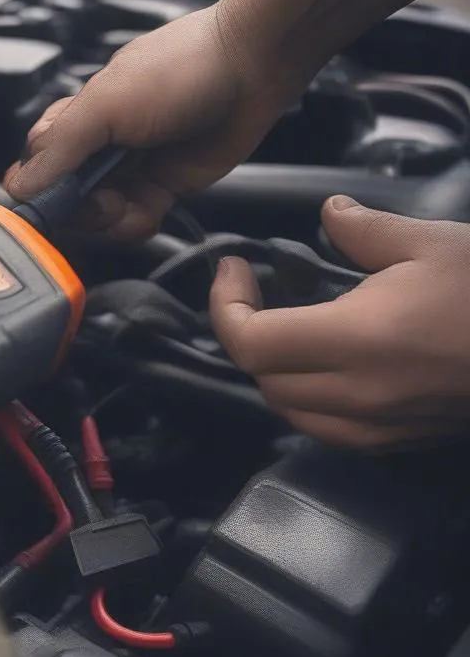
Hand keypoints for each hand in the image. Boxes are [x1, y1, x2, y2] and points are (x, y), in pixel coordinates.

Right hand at [4, 3, 303, 238]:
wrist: (251, 67)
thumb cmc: (179, 69)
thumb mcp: (104, 104)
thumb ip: (59, 148)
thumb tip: (19, 187)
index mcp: (72, 120)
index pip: (32, 170)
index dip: (40, 192)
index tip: (58, 201)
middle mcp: (95, 147)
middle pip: (64, 202)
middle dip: (82, 209)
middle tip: (105, 196)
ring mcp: (127, 170)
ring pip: (98, 219)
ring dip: (113, 219)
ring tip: (133, 197)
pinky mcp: (159, 188)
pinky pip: (133, 222)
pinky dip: (139, 221)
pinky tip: (155, 203)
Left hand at [210, 196, 469, 448]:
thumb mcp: (432, 243)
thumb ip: (364, 230)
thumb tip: (328, 215)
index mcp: (360, 339)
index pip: (252, 342)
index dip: (225, 306)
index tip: (233, 271)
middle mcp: (361, 393)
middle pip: (261, 379)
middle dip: (244, 333)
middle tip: (253, 294)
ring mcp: (381, 425)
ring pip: (288, 411)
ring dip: (270, 371)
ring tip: (281, 329)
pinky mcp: (399, 441)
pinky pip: (327, 432)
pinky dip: (305, 402)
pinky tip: (320, 370)